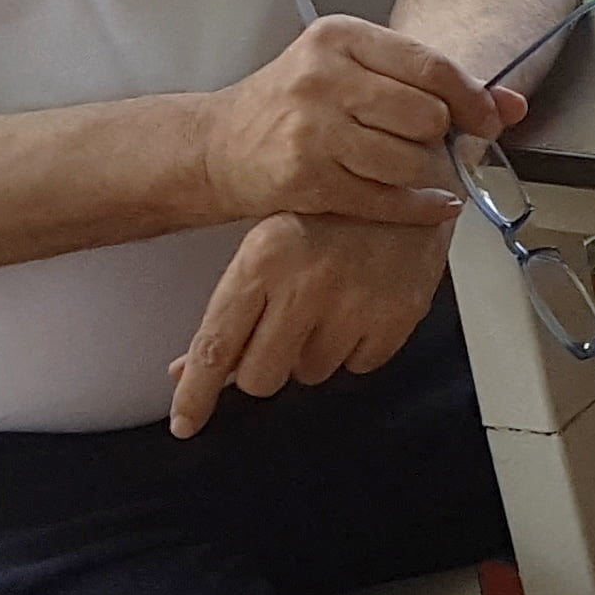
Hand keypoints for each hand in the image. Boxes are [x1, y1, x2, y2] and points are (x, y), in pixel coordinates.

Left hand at [169, 213, 446, 434]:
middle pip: (261, 376)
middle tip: (278, 333)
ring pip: (311, 373)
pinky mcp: (400, 314)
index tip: (185, 424)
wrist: (409, 170)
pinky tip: (362, 303)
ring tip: (330, 302)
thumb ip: (231, 309)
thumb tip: (186, 369)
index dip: (196, 394)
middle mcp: (307, 284)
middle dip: (263, 367)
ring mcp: (357, 302)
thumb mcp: (267, 242)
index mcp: (263, 259)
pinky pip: (361, 365)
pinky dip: (357, 346)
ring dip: (313, 351)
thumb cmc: (329, 206)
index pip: (216, 346)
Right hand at [196, 14, 505, 227]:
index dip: (472, 97)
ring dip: (427, 174)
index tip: (490, 118)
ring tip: (417, 173)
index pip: (430, 65)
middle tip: (433, 146)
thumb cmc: (293, 106)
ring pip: (409, 158)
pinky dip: (419, 207)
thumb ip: (430, 82)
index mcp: (340, 37)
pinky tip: (430, 204)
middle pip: (425, 114)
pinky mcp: (306, 177)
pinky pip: (386, 198)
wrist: (217, 146)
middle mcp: (323, 76)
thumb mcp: (352, 73)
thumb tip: (513, 104)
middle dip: (441, 138)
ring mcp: (312, 128)